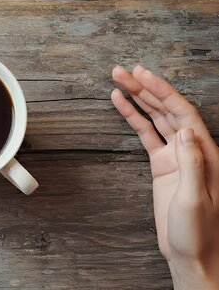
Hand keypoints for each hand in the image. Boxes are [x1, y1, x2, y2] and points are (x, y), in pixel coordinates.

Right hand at [111, 65, 218, 288]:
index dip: (162, 91)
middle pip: (167, 109)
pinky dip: (133, 118)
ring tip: (118, 80)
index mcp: (206, 154)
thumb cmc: (198, 233)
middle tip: (122, 70)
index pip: (182, 112)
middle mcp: (192, 149)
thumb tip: (186, 131)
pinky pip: (146, 134)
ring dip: (138, 98)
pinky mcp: (162, 164)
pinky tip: (121, 104)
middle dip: (145, 88)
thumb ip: (192, 164)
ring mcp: (176, 155)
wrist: (191, 253)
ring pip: (155, 118)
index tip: (143, 75)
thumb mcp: (195, 201)